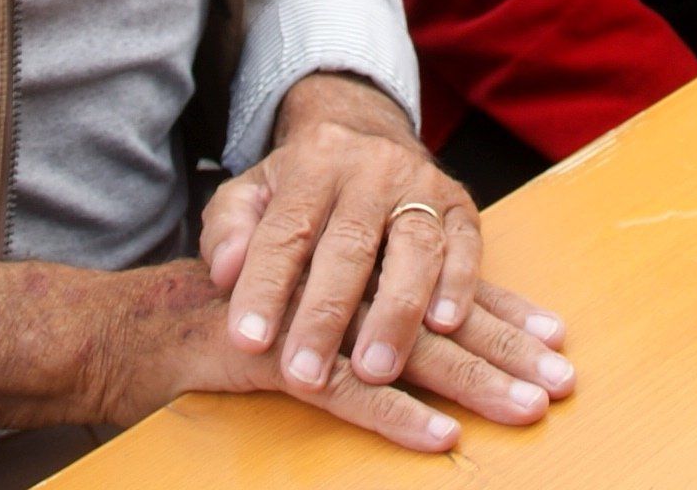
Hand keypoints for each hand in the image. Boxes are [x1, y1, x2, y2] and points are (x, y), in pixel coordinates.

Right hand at [102, 260, 565, 452]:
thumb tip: (444, 325)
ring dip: (473, 382)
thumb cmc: (226, 320)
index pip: (442, 283)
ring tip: (525, 407)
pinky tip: (439, 436)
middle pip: (442, 316)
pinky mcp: (278, 358)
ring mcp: (311, 316)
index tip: (556, 337)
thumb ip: (359, 303)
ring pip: (409, 350)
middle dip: (507, 351)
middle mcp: (342, 276)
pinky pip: (347, 391)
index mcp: (354, 260)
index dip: (500, 310)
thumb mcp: (301, 297)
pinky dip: (394, 414)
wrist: (134, 329)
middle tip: (562, 382)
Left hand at [202, 74, 552, 397]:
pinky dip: (458, 285)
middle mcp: (372, 168)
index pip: (285, 229)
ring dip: (395, 313)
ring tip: (374, 370)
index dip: (264, 286)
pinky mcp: (461, 206)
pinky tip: (443, 327)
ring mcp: (423, 185)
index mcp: (313, 162)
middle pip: (350, 244)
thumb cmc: (300, 187)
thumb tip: (223, 270)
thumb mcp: (251, 193)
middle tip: (305, 376)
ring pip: (415, 247)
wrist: (367, 135)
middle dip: (325, 315)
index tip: (247, 342)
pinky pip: (466, 246)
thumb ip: (227, 228)